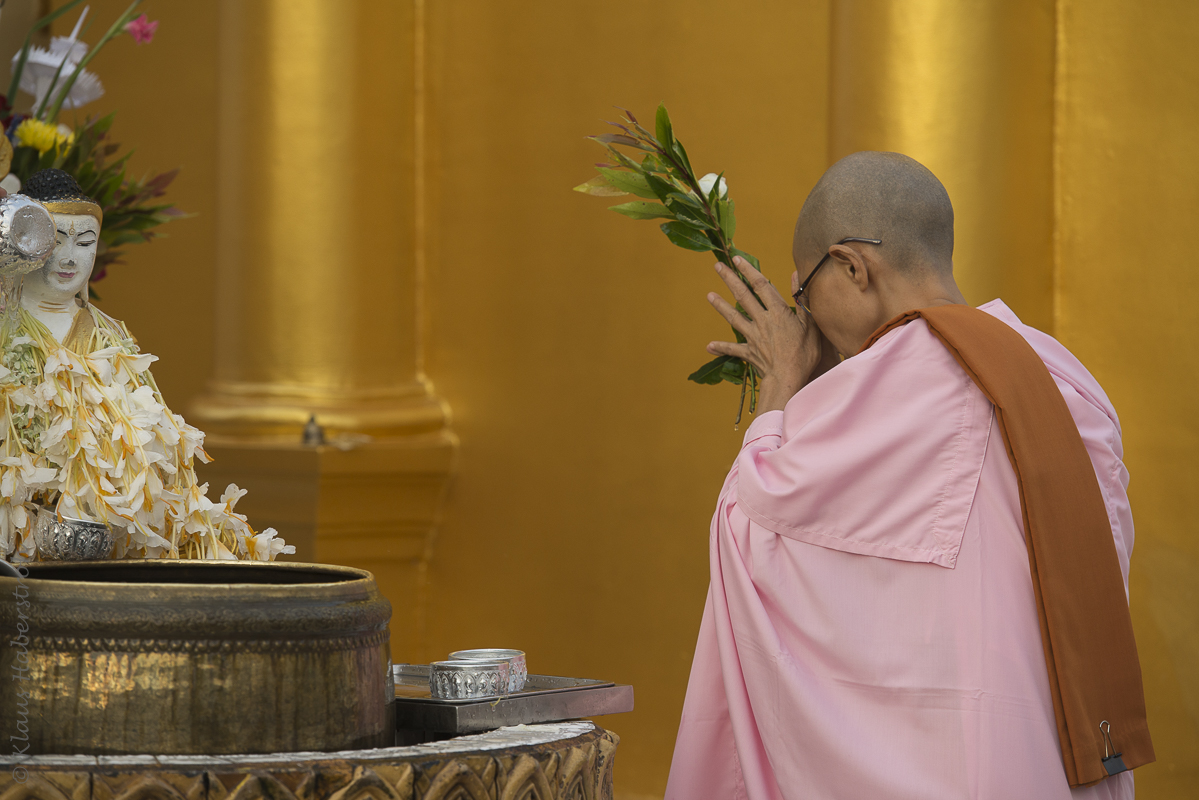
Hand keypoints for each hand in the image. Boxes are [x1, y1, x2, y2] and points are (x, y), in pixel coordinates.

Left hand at [706, 257, 825, 412]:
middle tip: (718, 267)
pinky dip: (721, 347)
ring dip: (720, 306)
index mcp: (777, 311)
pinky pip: (733, 349)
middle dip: (730, 280)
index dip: (748, 270)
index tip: (737, 259)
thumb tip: (796, 275)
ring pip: (734, 317)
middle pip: (743, 295)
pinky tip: (709, 346)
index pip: (761, 285)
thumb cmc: (804, 353)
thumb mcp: (810, 324)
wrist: (789, 378)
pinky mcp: (749, 352)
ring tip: (709, 296)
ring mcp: (753, 336)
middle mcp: (761, 320)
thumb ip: (801, 300)